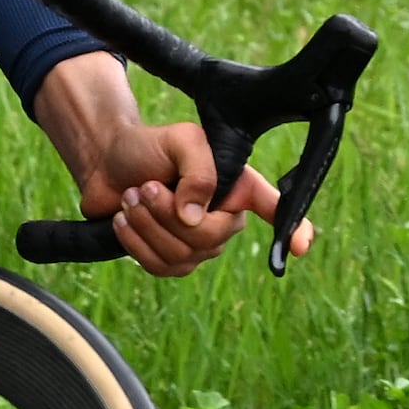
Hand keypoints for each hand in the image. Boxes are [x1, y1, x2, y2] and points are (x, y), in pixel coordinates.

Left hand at [32, 53, 300, 277]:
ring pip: (182, 255)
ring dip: (146, 225)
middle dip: (167, 213)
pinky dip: (136, 244)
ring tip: (131, 197)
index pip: (274, 209)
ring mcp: (199, 244)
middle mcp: (225, 219)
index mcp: (238, 187)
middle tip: (145, 187)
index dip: (294, 229)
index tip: (301, 247)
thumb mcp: (179, 141)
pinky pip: (161, 267)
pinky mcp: (171, 260)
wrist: (108, 164)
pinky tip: (123, 220)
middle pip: (208, 238)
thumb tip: (196, 219)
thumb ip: (198, 171)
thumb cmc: (149, 148)